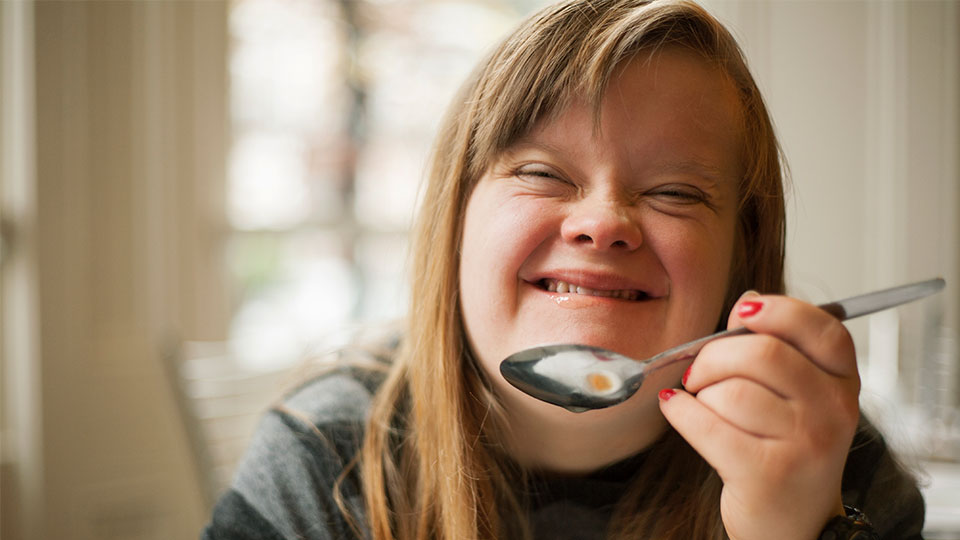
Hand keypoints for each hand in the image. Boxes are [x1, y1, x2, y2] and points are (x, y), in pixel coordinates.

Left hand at [658, 292, 857, 539]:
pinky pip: (706, 424)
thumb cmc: (785, 448)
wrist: (792, 523)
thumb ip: (776, 346)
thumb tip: (747, 302)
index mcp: (843, 381)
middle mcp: (834, 411)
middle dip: (715, 356)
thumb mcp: (797, 395)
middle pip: (763, 353)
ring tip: (704, 405)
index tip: (742, 316)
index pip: (822, 327)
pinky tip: (677, 409)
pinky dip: (680, 412)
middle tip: (700, 372)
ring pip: (731, 390)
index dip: (777, 310)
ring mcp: (806, 444)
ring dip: (701, 393)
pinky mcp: (768, 473)